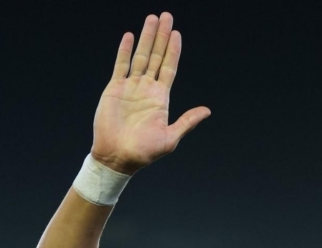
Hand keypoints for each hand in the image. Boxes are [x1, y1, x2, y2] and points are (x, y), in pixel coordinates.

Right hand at [90, 13, 210, 174]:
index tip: (177, 33)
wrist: (118, 157)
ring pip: (140, 57)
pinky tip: (130, 36)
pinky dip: (124, 51)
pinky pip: (121, 65)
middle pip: (156, 57)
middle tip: (166, 16)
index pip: (169, 68)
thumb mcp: (170, 137)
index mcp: (161, 98)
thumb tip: (207, 110)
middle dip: (161, 37)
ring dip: (146, 37)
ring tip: (151, 19)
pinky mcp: (114, 89)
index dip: (173, 51)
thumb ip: (187, 121)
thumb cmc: (144, 152)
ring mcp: (130, 87)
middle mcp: (147, 89)